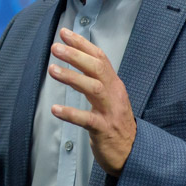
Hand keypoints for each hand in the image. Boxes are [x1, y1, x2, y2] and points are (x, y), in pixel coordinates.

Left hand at [48, 27, 135, 175]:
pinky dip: (70, 113)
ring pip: (93, 88)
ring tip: (52, 70)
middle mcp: (114, 94)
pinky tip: (55, 109)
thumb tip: (76, 59)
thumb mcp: (109, 97)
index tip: (64, 33)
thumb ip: (96, 80)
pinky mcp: (103, 129)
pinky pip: (86, 119)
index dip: (82, 44)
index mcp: (114, 84)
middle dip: (76, 56)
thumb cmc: (115, 122)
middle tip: (56, 47)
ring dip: (71, 77)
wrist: (133, 152)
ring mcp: (110, 111)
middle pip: (97, 68)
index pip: (100, 58)